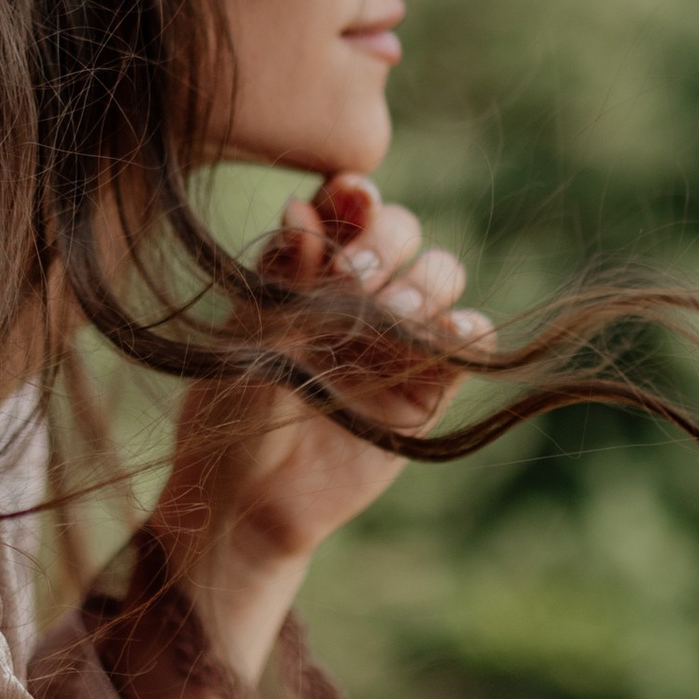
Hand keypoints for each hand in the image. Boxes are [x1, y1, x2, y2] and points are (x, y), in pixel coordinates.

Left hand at [152, 175, 487, 691]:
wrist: (245, 503)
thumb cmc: (230, 413)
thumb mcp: (245, 340)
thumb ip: (281, 278)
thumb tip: (300, 208)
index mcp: (308, 268)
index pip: (345, 208)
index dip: (354, 194)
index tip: (350, 195)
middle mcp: (359, 294)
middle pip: (404, 231)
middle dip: (386, 240)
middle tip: (354, 276)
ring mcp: (397, 338)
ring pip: (442, 275)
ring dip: (424, 283)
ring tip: (391, 316)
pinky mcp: (428, 386)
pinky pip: (469, 343)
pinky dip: (467, 331)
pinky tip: (442, 336)